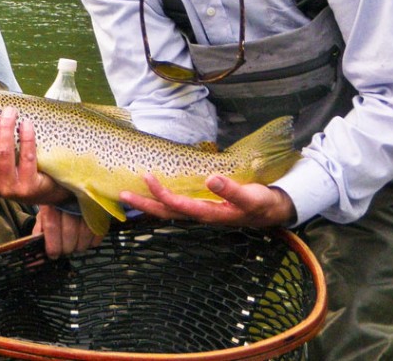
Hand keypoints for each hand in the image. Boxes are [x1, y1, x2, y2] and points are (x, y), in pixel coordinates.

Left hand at [33, 205, 102, 258]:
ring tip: (74, 246)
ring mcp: (88, 205)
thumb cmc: (60, 201)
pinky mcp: (101, 210)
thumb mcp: (47, 209)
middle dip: (66, 248)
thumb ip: (41, 225)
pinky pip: (98, 232)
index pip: (52, 226)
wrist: (77, 186)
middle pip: (69, 233)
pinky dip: (91, 241)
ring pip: (84, 234)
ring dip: (79, 246)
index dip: (53, 245)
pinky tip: (85, 239)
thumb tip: (37, 240)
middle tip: (64, 251)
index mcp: (54, 201)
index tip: (53, 254)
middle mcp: (70, 202)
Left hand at [119, 174, 296, 227]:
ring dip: (148, 204)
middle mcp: (200, 215)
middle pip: (166, 213)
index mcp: (210, 214)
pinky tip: (148, 195)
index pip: (179, 205)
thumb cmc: (259, 203)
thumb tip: (211, 179)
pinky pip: (174, 206)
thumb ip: (231, 190)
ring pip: (167, 211)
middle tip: (121, 195)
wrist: (270, 211)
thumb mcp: (250, 196)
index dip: (162, 193)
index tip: (147, 178)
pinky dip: (159, 201)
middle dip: (144, 204)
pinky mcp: (200, 207)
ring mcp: (198, 212)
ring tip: (127, 195)